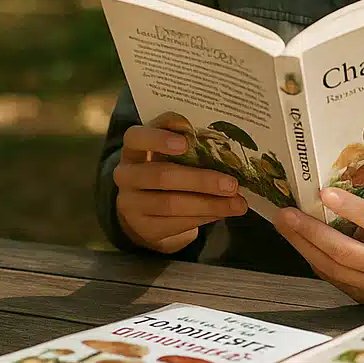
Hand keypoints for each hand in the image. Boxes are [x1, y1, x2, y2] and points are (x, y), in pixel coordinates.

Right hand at [113, 124, 246, 253]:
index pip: (135, 138)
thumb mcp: (166, 151)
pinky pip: (177, 223)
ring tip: (237, 203)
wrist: (144, 208)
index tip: (185, 143)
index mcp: (132, 149)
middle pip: (161, 176)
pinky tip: (223, 212)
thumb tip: (212, 135)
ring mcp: (131, 204)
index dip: (158, 139)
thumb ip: (183, 139)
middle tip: (232, 184)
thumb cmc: (164, 167)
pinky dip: (205, 217)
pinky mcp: (145, 228)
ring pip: (172, 204)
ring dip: (209, 204)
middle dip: (200, 180)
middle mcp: (126, 176)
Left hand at [275, 187, 363, 302]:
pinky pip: (333, 278)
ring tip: (285, 226)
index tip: (324, 193)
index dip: (349, 208)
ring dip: (303, 246)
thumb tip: (328, 201)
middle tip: (286, 214)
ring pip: (333, 269)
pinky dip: (314, 258)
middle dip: (310, 232)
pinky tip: (301, 243)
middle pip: (346, 252)